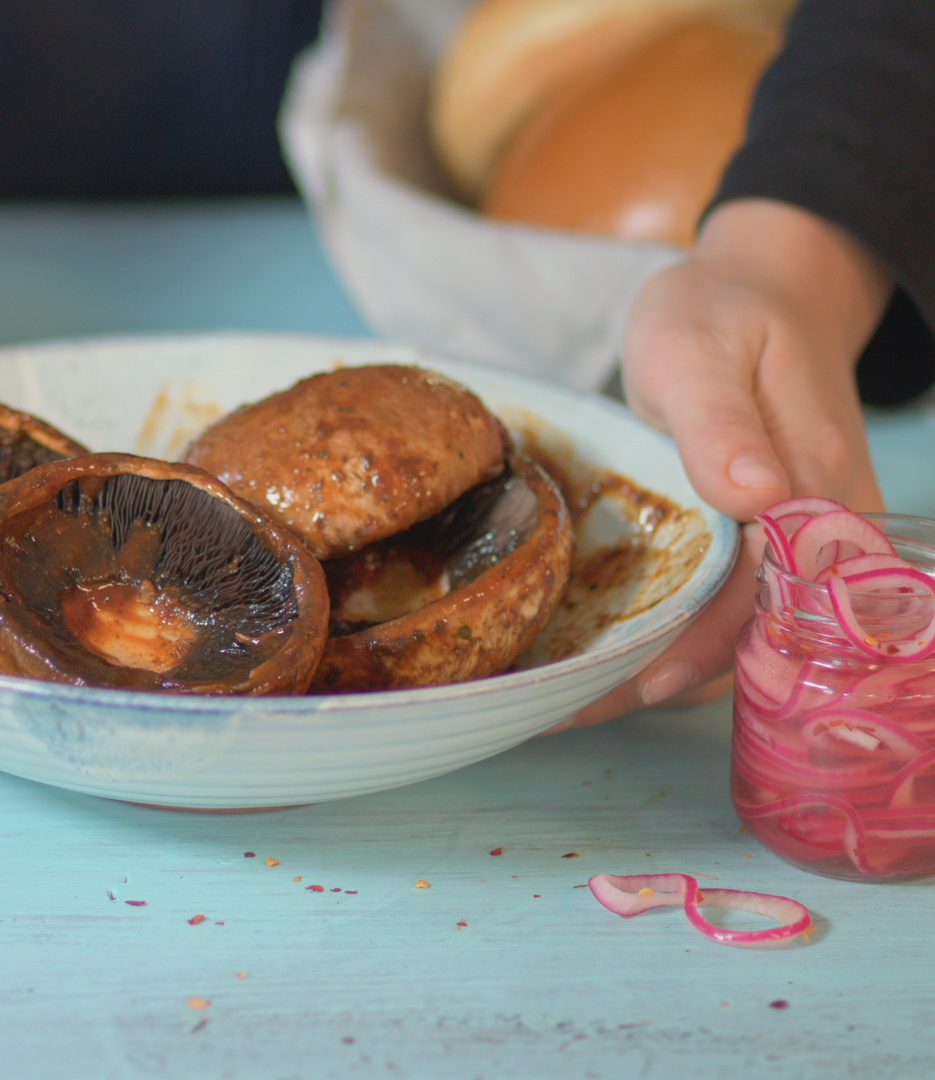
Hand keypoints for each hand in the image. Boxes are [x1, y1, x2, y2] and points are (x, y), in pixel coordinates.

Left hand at [554, 199, 893, 730]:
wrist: (759, 289)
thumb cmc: (723, 314)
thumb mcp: (701, 352)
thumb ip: (725, 426)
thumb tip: (756, 498)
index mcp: (811, 486)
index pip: (764, 593)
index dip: (701, 649)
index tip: (633, 687)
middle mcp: (816, 527)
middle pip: (752, 631)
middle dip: (665, 678)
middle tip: (567, 710)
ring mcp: (793, 538)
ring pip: (737, 629)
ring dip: (661, 667)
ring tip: (568, 697)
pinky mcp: (762, 540)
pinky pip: (724, 602)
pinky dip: (668, 633)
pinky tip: (602, 652)